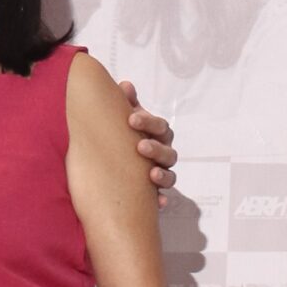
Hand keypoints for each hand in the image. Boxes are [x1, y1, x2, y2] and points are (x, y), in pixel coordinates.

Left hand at [118, 81, 176, 197]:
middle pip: (169, 152)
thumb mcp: (125, 121)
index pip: (160, 127)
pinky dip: (162, 200)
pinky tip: (158, 202)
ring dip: (163, 174)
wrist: (116, 166)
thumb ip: (127, 104)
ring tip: (151, 173)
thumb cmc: (125, 137)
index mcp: (157, 136)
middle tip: (140, 146)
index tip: (131, 118)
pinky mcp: (155, 194)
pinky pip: (164, 199)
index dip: (149, 122)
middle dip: (156, 148)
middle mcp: (163, 155)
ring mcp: (161, 175)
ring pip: (171, 175)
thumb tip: (125, 85)